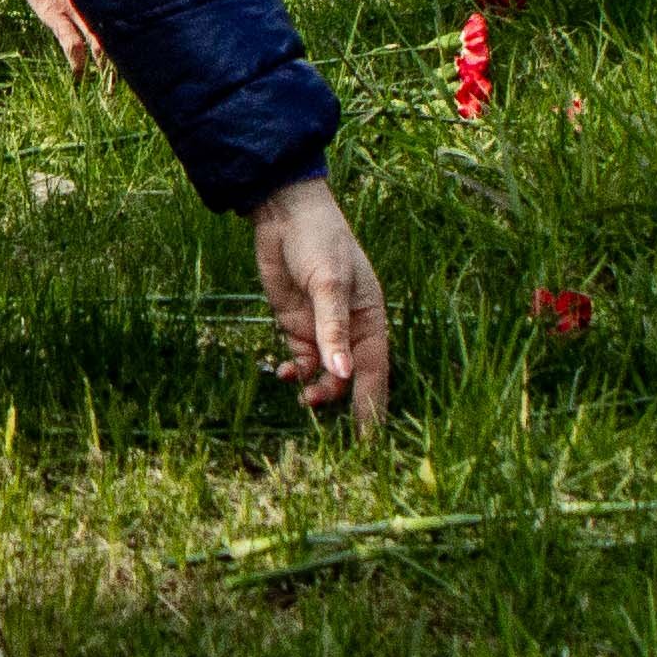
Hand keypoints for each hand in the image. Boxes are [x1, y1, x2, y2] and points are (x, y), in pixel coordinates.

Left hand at [252, 174, 387, 423]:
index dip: (373, 407)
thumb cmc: (319, 241)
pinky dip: (294, 373)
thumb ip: (332, 328)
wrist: (284, 213)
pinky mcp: (296, 326)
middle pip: (351, 381)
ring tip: (302, 398)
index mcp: (370, 321)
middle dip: (343, 405)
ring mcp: (322, 331)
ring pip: (324, 375)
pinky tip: (282, 373)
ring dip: (316, 391)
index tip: (371, 443)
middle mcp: (349, 331)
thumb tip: (342, 372)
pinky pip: (300, 361)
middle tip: (329, 436)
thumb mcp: (329, 283)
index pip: (375, 373)